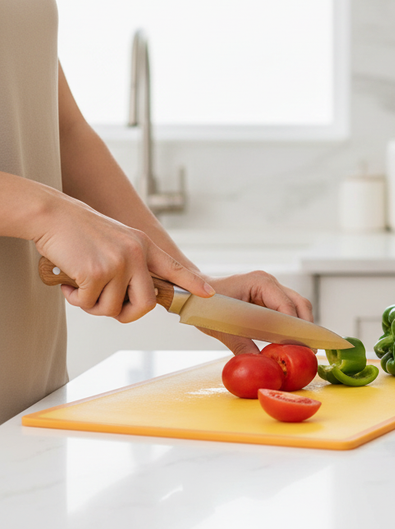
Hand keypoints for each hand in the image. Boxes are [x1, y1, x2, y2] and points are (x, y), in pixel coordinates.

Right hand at [33, 193, 213, 322]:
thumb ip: (131, 262)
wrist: (52, 215)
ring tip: (79, 286)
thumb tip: (134, 294)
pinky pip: (88, 303)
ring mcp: (118, 263)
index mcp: (143, 245)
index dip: (192, 283)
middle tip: (105, 307)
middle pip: (144, 305)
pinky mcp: (96, 272)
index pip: (174, 268)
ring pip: (111, 308)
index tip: (208, 294)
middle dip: (125, 314)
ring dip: (91, 305)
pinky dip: (74, 299)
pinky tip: (67, 282)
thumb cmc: (79, 231)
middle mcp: (136, 254)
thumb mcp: (117, 240)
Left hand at [198, 271, 313, 354]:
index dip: (296, 326)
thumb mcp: (222, 328)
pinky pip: (288, 310)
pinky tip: (290, 340)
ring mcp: (271, 289)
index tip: (301, 345)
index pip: (287, 305)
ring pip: (298, 305)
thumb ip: (241, 345)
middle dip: (306, 326)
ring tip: (303, 347)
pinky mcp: (269, 298)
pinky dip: (292, 324)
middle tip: (308, 348)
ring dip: (301, 325)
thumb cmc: (205, 305)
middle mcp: (270, 283)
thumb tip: (259, 363)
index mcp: (260, 282)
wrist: (193, 294)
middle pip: (300, 303)